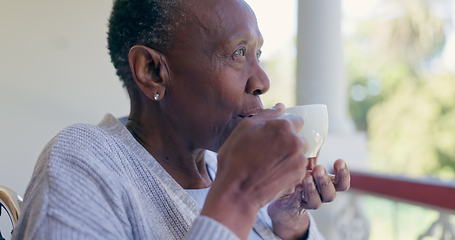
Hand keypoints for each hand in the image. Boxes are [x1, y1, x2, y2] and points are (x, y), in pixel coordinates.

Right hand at [201, 104, 308, 238]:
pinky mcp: (299, 177)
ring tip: (268, 164)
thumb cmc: (236, 158)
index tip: (274, 134)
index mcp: (284, 127)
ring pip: (298, 153)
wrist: (238, 192)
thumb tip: (281, 107)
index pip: (296, 120)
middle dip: (287, 141)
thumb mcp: (244, 129)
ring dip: (288, 156)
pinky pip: (296, 168)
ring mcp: (299, 161)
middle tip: (268, 150)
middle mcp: (296, 142)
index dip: (285, 126)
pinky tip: (271, 173)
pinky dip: (287, 169)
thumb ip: (266, 114)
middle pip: (298, 137)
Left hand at [267, 160, 349, 239]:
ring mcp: (306, 203)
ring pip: (316, 201)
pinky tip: (293, 184)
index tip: (339, 161)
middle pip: (330, 194)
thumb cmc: (295, 180)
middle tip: (318, 168)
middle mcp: (319, 197)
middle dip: (325, 181)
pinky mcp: (293, 205)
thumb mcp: (303, 168)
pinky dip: (296, 193)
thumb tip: (309, 141)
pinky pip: (298, 202)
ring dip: (312, 188)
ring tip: (306, 177)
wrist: (280, 200)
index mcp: (325, 186)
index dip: (343, 174)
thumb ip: (308, 158)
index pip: (341, 183)